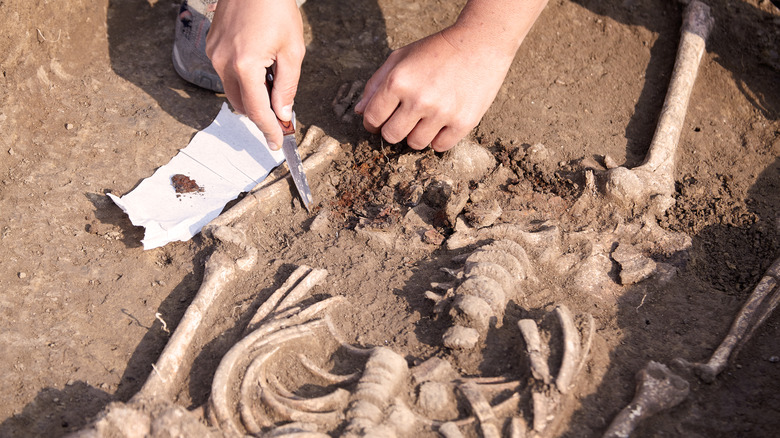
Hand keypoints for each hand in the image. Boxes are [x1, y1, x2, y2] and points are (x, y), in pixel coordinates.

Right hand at [206, 0, 304, 149]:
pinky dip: (242, 79)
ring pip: (232, 91)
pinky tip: (259, 65)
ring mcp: (214, 54)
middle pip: (242, 105)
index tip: (277, 143)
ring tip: (272, 81)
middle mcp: (223, 63)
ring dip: (251, 96)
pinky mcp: (211, 46)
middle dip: (261, 115)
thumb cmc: (276, 9)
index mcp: (245, 66)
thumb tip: (282, 113)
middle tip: (281, 116)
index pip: (257, 111)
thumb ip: (287, 86)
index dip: (269, 130)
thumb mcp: (293, 51)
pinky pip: (226, 74)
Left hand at [354, 27, 513, 151]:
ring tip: (425, 117)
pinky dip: (438, 138)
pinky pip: (439, 146)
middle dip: (394, 129)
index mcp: (398, 82)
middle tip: (404, 118)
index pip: (373, 118)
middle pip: (392, 136)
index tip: (380, 120)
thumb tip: (360, 111)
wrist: (480, 44)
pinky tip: (442, 122)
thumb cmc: (436, 50)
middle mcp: (418, 100)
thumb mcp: (400, 58)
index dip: (373, 122)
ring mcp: (442, 113)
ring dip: (416, 134)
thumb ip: (376, 84)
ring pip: (415, 144)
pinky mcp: (463, 123)